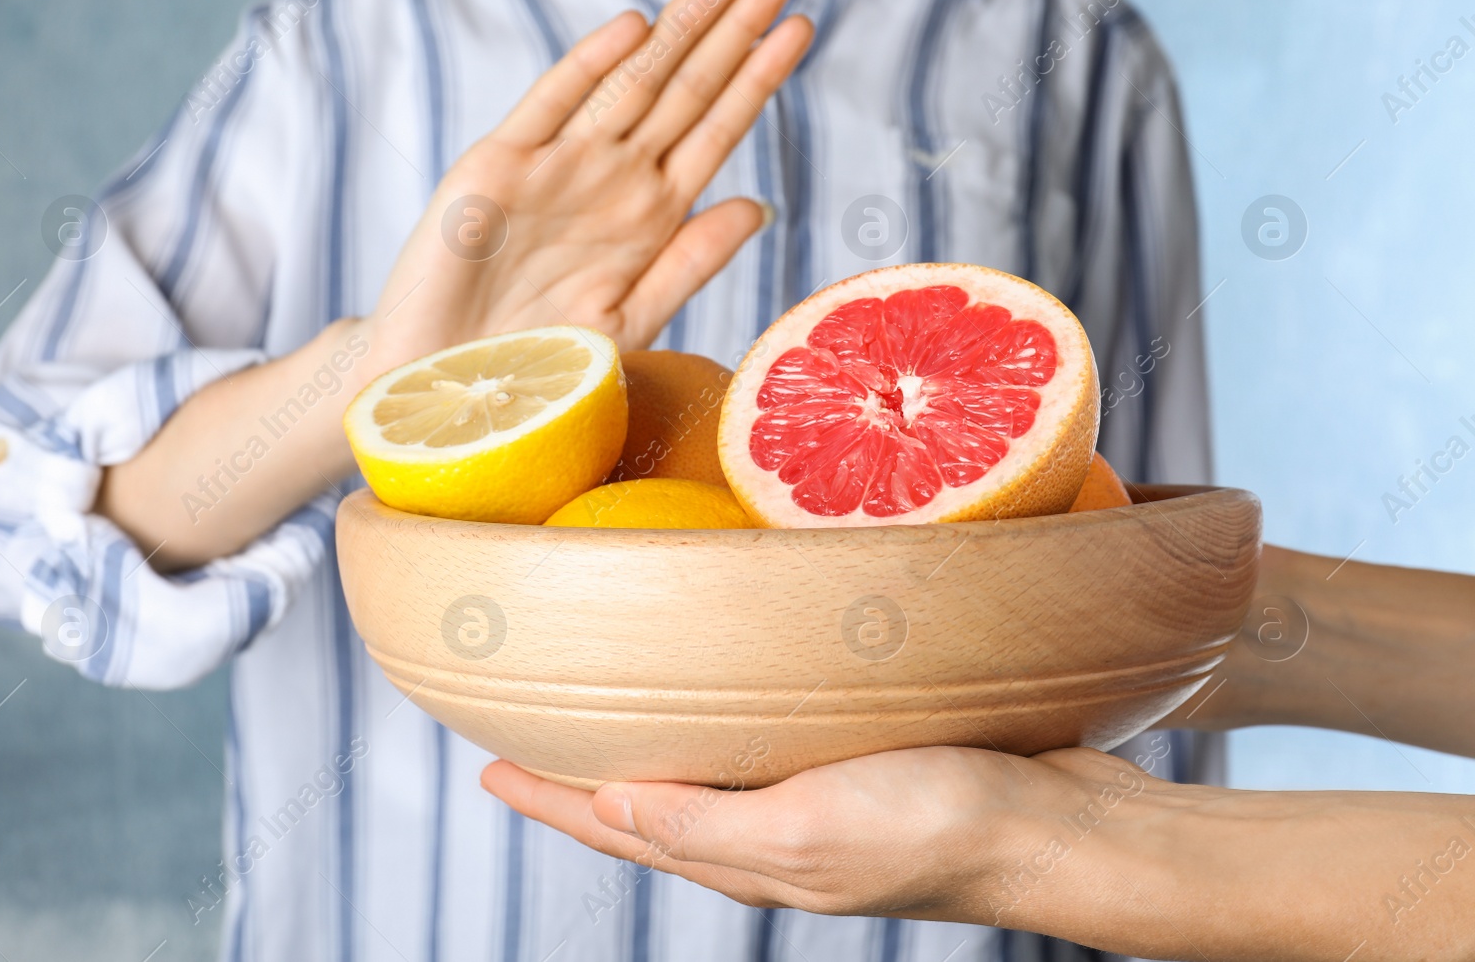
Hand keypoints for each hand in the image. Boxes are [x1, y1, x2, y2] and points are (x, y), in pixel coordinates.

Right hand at [359, 0, 813, 374]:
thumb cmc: (537, 367)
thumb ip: (690, 263)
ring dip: (680, 28)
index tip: (802, 27)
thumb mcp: (628, 320)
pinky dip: (590, 66)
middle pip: (686, 90)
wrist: (448, 391)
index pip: (716, 130)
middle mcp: (610, 179)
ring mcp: (555, 167)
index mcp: (649, 215)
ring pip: (630, 83)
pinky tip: (634, 26)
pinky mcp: (497, 169)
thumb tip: (758, 207)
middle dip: (735, 29)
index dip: (759, 78)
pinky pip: (551, 107)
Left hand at [482, 746, 1131, 924]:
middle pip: (651, 804)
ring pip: (706, 774)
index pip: (618, 829)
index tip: (485, 769)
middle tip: (533, 729)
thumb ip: (706, 825)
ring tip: (613, 706)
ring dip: (651, 747)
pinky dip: (724, 725)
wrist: (1063, 828)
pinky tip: (732, 691)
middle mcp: (770, 835)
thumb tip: (607, 812)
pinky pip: (766, 746)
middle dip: (586, 775)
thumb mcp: (807, 831)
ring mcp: (814, 802)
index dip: (548, 800)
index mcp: (746, 857)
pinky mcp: (859, 764)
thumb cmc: (944, 829)